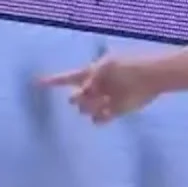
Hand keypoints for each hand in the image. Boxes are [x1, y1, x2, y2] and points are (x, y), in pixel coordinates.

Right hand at [40, 55, 160, 123]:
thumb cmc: (128, 66)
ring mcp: (105, 100)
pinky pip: (100, 120)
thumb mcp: (105, 67)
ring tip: (106, 100)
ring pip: (86, 110)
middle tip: (92, 94)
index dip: (52, 81)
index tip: (37, 83)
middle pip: (75, 98)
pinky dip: (101, 117)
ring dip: (91, 107)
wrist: (151, 76)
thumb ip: (90, 80)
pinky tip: (110, 110)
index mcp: (91, 73)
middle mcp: (96, 88)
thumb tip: (83, 93)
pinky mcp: (116, 111)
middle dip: (78, 99)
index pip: (67, 78)